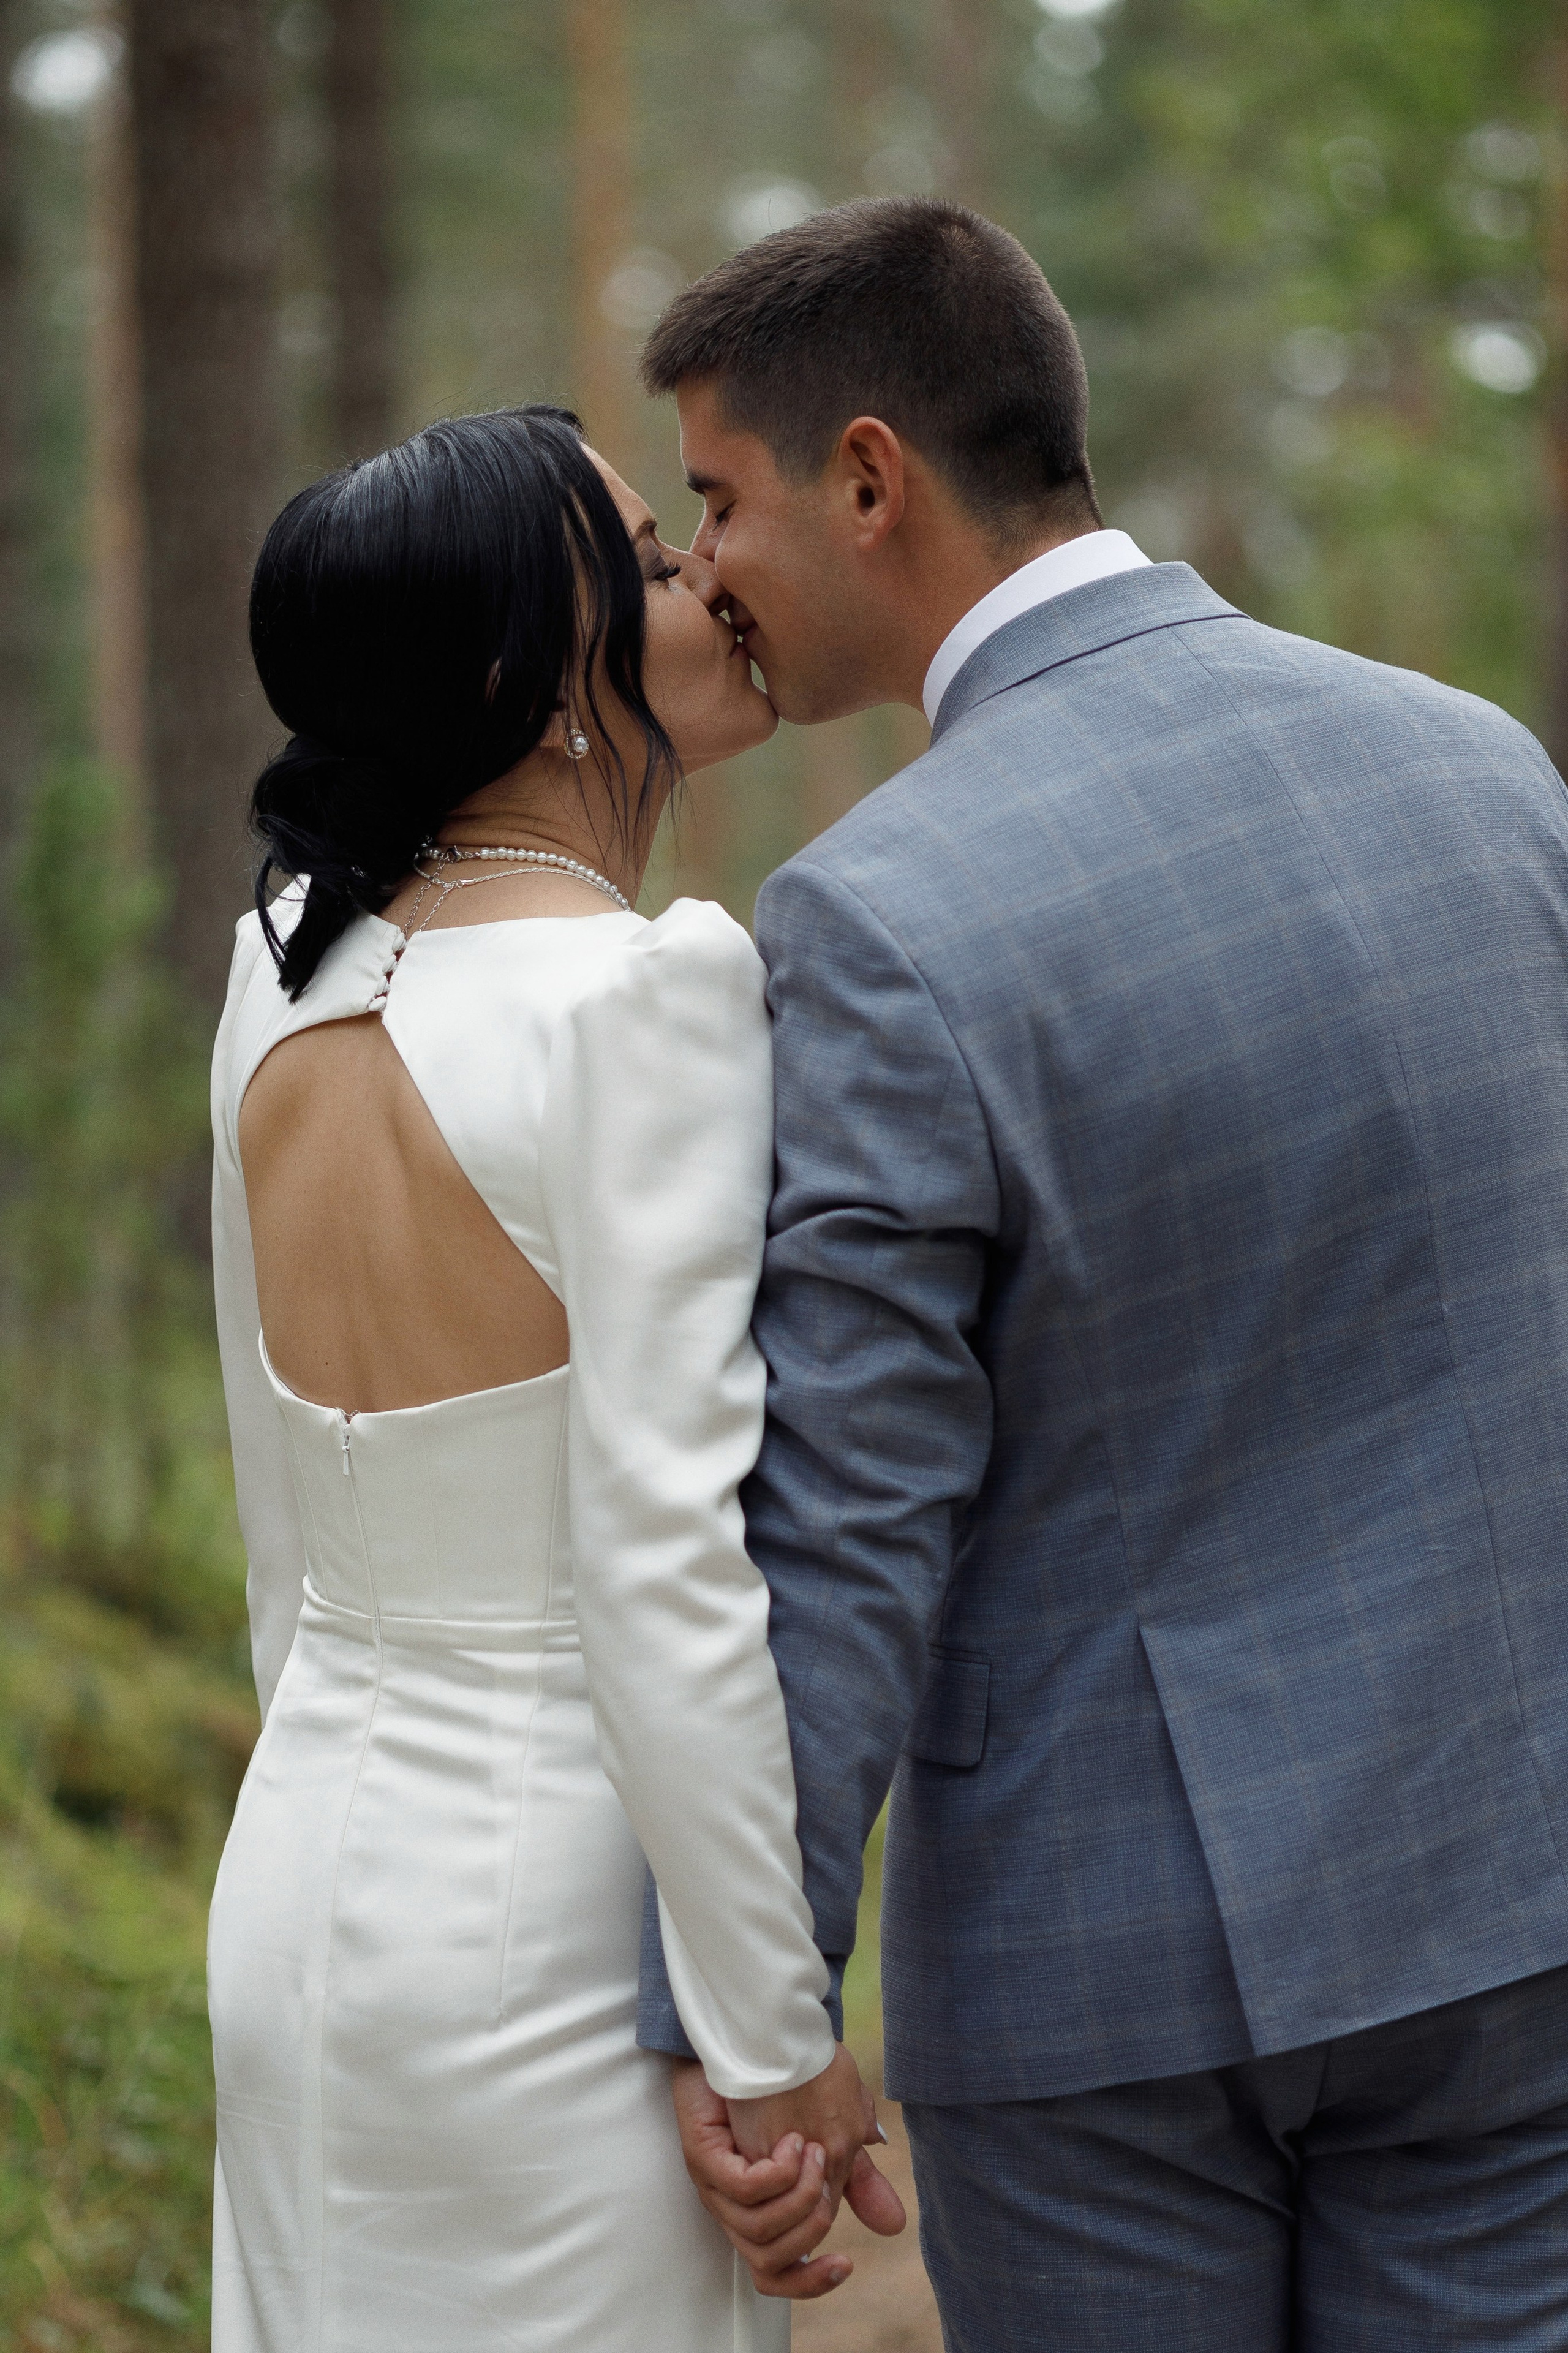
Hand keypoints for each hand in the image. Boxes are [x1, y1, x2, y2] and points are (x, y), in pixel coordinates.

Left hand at [671, 2056, 905, 2300]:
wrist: (746, 2037)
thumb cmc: (785, 2087)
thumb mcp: (833, 2136)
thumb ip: (857, 2180)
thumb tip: (894, 2225)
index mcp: (760, 2210)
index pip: (780, 2275)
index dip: (812, 2281)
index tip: (847, 2263)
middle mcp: (732, 2208)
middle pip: (770, 2265)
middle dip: (811, 2228)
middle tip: (827, 2176)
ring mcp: (714, 2187)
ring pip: (759, 2235)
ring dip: (797, 2200)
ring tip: (812, 2152)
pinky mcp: (702, 2158)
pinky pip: (744, 2192)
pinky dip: (775, 2176)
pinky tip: (791, 2143)